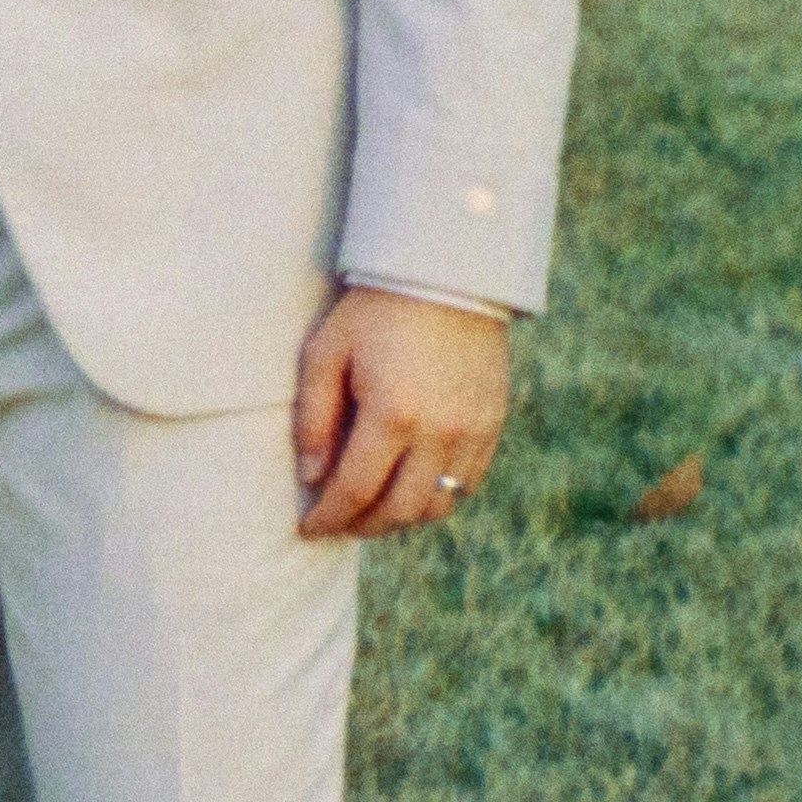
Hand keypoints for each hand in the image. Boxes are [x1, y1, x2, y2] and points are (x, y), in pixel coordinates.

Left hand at [287, 287, 511, 545]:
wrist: (447, 273)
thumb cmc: (375, 310)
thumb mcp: (327, 352)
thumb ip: (314, 418)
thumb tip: (312, 476)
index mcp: (392, 413)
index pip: (355, 491)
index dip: (328, 518)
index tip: (308, 528)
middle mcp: (439, 431)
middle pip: (399, 510)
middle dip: (362, 526)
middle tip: (338, 523)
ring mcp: (472, 431)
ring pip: (437, 506)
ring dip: (401, 518)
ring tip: (373, 509)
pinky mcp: (493, 423)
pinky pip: (466, 484)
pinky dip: (436, 497)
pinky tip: (411, 486)